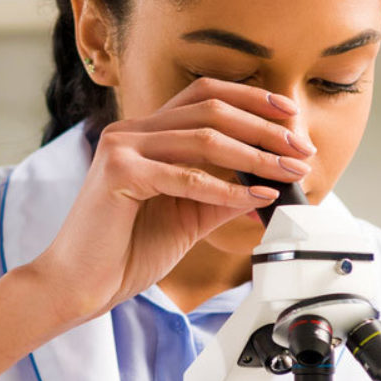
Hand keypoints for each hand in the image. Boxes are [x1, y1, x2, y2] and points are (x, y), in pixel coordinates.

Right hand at [20, 77, 311, 323]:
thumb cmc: (123, 252)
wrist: (78, 285)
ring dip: (256, 155)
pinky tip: (255, 197)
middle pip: (211, 108)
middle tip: (301, 148)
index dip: (251, 99)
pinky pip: (187, 177)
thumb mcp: (188, 218)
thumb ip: (223, 198)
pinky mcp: (118, 174)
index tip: (290, 115)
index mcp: (144, 134)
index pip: (204, 95)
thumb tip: (270, 187)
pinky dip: (227, 189)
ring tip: (288, 172)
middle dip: (265, 127)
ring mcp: (121, 148)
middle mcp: (130, 132)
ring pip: (204, 137)